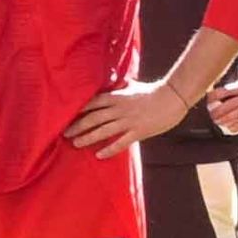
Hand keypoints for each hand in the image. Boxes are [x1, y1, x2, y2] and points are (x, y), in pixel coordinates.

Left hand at [62, 77, 194, 154]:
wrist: (173, 98)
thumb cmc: (152, 92)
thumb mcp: (132, 86)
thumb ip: (119, 87)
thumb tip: (110, 81)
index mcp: (117, 96)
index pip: (93, 103)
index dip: (79, 110)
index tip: (67, 116)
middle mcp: (120, 108)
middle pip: (94, 118)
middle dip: (78, 126)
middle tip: (65, 133)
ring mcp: (129, 121)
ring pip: (104, 130)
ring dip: (88, 137)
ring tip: (76, 144)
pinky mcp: (139, 131)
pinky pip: (121, 142)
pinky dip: (109, 149)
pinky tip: (99, 155)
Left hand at [204, 73, 237, 132]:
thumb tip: (230, 70)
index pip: (223, 92)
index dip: (213, 97)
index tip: (208, 101)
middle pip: (227, 106)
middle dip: (217, 112)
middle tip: (211, 116)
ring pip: (235, 115)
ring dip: (224, 120)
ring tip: (218, 123)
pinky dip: (237, 126)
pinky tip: (231, 129)